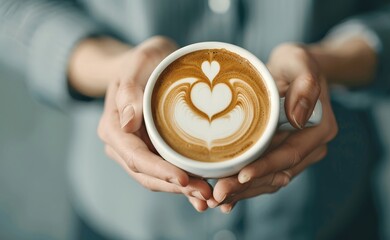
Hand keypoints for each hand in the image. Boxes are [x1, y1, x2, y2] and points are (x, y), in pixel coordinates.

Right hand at [96, 37, 211, 211]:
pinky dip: (184, 184)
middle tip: (206, 194)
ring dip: (182, 190)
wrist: (148, 63)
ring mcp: (137, 149)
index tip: (184, 179)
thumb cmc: (143, 59)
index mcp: (113, 126)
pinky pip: (166, 171)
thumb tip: (127, 121)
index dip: (159, 171)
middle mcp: (122, 144)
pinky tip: (203, 193)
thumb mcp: (137, 62)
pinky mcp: (152, 150)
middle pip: (147, 174)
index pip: (135, 156)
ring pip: (157, 178)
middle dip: (175, 187)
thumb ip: (128, 87)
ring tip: (208, 198)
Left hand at [208, 44, 337, 212]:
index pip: (289, 154)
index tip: (240, 175)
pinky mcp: (282, 156)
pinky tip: (226, 199)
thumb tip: (298, 118)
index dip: (265, 167)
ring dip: (244, 192)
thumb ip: (304, 85)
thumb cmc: (295, 63)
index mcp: (319, 129)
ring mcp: (297, 154)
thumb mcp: (299, 62)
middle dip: (248, 187)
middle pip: (277, 174)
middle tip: (218, 194)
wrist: (293, 70)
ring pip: (270, 180)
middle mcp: (312, 148)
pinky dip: (246, 188)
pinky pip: (265, 176)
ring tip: (216, 199)